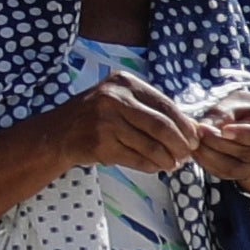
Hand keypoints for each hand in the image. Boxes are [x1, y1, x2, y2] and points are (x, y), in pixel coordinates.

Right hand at [42, 70, 206, 175]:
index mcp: (123, 82)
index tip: (194, 140)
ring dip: (167, 159)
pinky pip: (135, 158)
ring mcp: (104, 122)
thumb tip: (194, 129)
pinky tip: (155, 167)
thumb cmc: (95, 117)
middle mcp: (113, 99)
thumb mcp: (120, 100)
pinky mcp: (98, 144)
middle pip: (161, 126)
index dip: (185, 126)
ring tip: (172, 164)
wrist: (55, 134)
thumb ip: (152, 109)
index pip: (166, 105)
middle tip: (186, 156)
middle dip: (180, 145)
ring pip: (150, 145)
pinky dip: (150, 166)